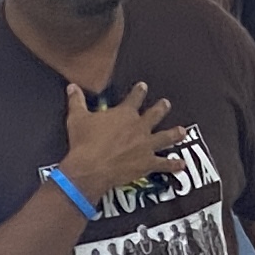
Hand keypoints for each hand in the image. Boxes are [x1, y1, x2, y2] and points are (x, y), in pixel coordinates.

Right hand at [60, 84, 172, 207]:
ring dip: (175, 134)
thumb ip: (77, 101)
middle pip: (155, 115)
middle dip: (161, 108)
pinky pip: (163, 164)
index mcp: (124, 114)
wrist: (90, 168)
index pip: (134, 98)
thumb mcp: (77, 118)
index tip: (143, 86)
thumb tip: (72, 87)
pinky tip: (182, 165)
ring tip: (182, 131)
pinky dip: (173, 165)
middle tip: (166, 104)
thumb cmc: (84, 142)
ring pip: (165, 137)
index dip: (139, 91)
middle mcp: (139, 127)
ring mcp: (146, 145)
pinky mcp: (147, 163)